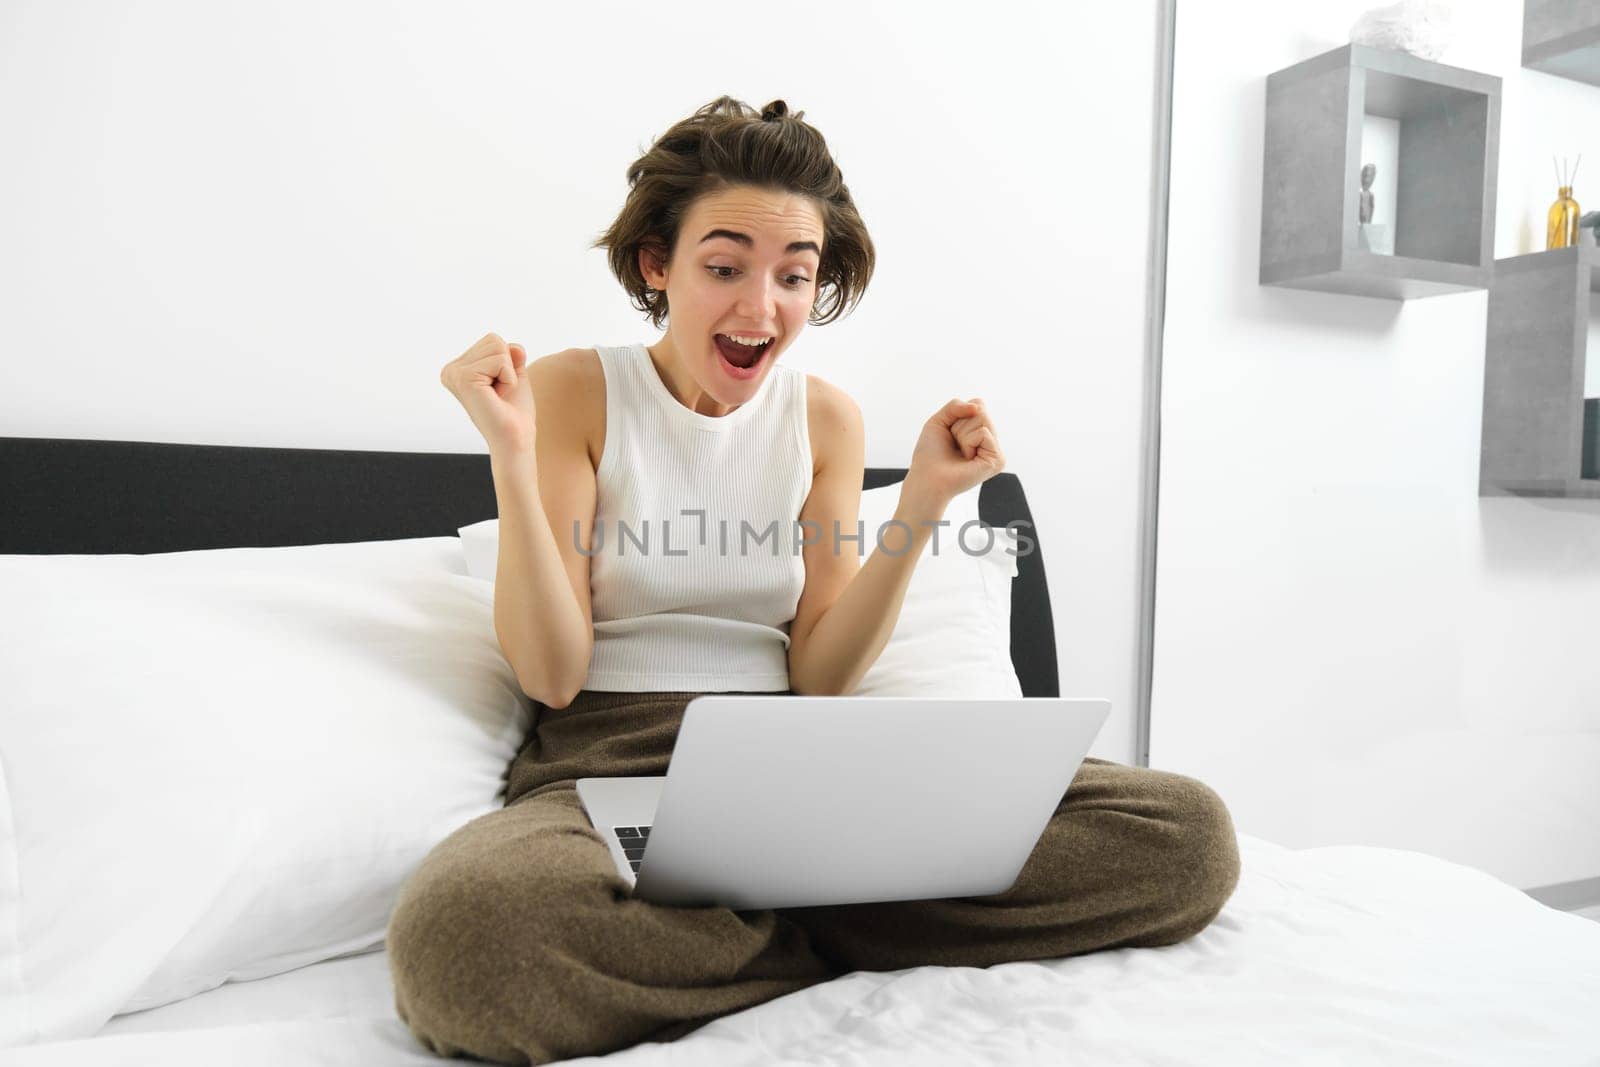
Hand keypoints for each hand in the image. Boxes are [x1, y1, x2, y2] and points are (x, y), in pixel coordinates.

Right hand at [440, 332, 535, 456]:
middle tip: (501, 391)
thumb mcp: (514, 373)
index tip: (501, 387)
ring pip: (497, 346)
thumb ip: (511, 354)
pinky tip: (497, 395)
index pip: (492, 340)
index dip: (507, 363)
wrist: (515, 436)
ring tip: (499, 394)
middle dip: (508, 365)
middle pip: (493, 340)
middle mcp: (451, 370)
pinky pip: (500, 359)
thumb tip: (514, 346)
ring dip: (508, 371)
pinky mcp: (463, 379)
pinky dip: (508, 377)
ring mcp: (455, 374)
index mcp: (459, 368)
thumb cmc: (514, 411)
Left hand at [901, 397, 1005, 515]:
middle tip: (954, 444)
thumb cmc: (930, 454)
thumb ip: (956, 405)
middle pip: (981, 409)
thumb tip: (978, 407)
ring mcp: (995, 450)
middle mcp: (990, 441)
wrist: (927, 478)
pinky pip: (983, 433)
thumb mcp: (939, 420)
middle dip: (959, 424)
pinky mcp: (997, 460)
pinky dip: (968, 441)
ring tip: (959, 452)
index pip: (978, 404)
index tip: (949, 433)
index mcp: (979, 432)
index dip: (958, 414)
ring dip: (962, 433)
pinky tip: (966, 458)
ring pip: (982, 419)